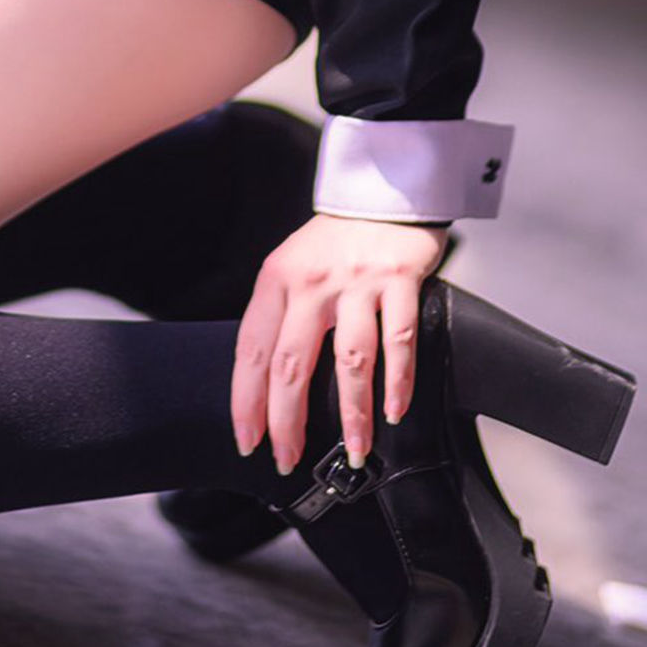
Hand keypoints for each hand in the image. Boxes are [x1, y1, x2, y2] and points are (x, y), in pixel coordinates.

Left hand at [232, 213, 448, 477]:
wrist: (381, 186)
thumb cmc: (334, 239)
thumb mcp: (291, 267)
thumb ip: (281, 315)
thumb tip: (267, 383)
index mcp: (276, 279)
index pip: (252, 350)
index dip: (247, 401)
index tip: (248, 441)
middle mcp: (312, 282)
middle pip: (292, 364)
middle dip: (288, 422)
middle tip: (289, 459)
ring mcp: (357, 282)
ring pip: (350, 362)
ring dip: (353, 415)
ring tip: (354, 451)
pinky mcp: (398, 279)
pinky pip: (399, 341)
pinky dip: (398, 383)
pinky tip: (394, 410)